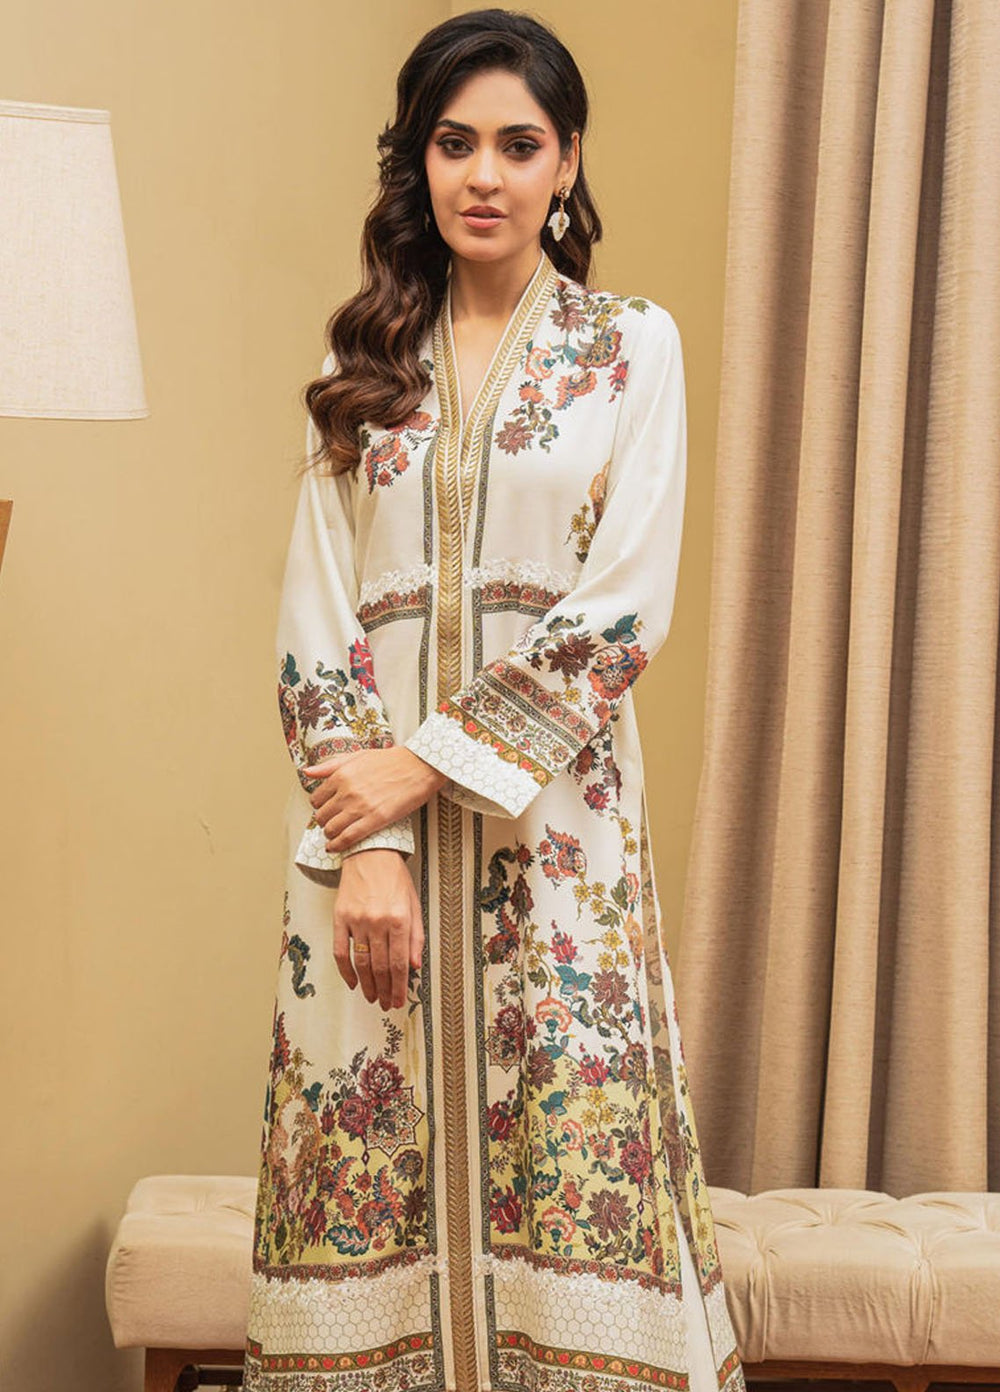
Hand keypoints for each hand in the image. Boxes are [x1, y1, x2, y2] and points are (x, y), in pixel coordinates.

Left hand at [304, 746, 447, 852]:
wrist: (419, 766)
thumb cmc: (392, 761)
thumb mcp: (357, 756)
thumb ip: (330, 765)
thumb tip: (308, 772)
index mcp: (341, 775)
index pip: (316, 798)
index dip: (319, 806)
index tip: (324, 809)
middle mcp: (347, 792)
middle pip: (322, 816)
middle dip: (324, 821)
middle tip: (330, 823)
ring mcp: (360, 807)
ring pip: (332, 829)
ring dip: (330, 834)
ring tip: (333, 835)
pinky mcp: (375, 820)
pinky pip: (348, 838)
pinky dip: (338, 845)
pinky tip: (335, 847)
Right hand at [333, 849, 423, 1009]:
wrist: (369, 853)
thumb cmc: (395, 879)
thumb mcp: (413, 905)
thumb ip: (415, 937)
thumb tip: (414, 966)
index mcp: (399, 918)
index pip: (399, 962)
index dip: (399, 986)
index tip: (399, 1000)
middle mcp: (377, 921)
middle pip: (380, 966)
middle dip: (385, 990)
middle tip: (386, 1004)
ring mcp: (356, 920)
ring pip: (361, 963)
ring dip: (367, 985)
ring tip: (372, 998)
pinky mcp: (340, 917)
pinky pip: (340, 951)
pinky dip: (345, 971)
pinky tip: (353, 983)